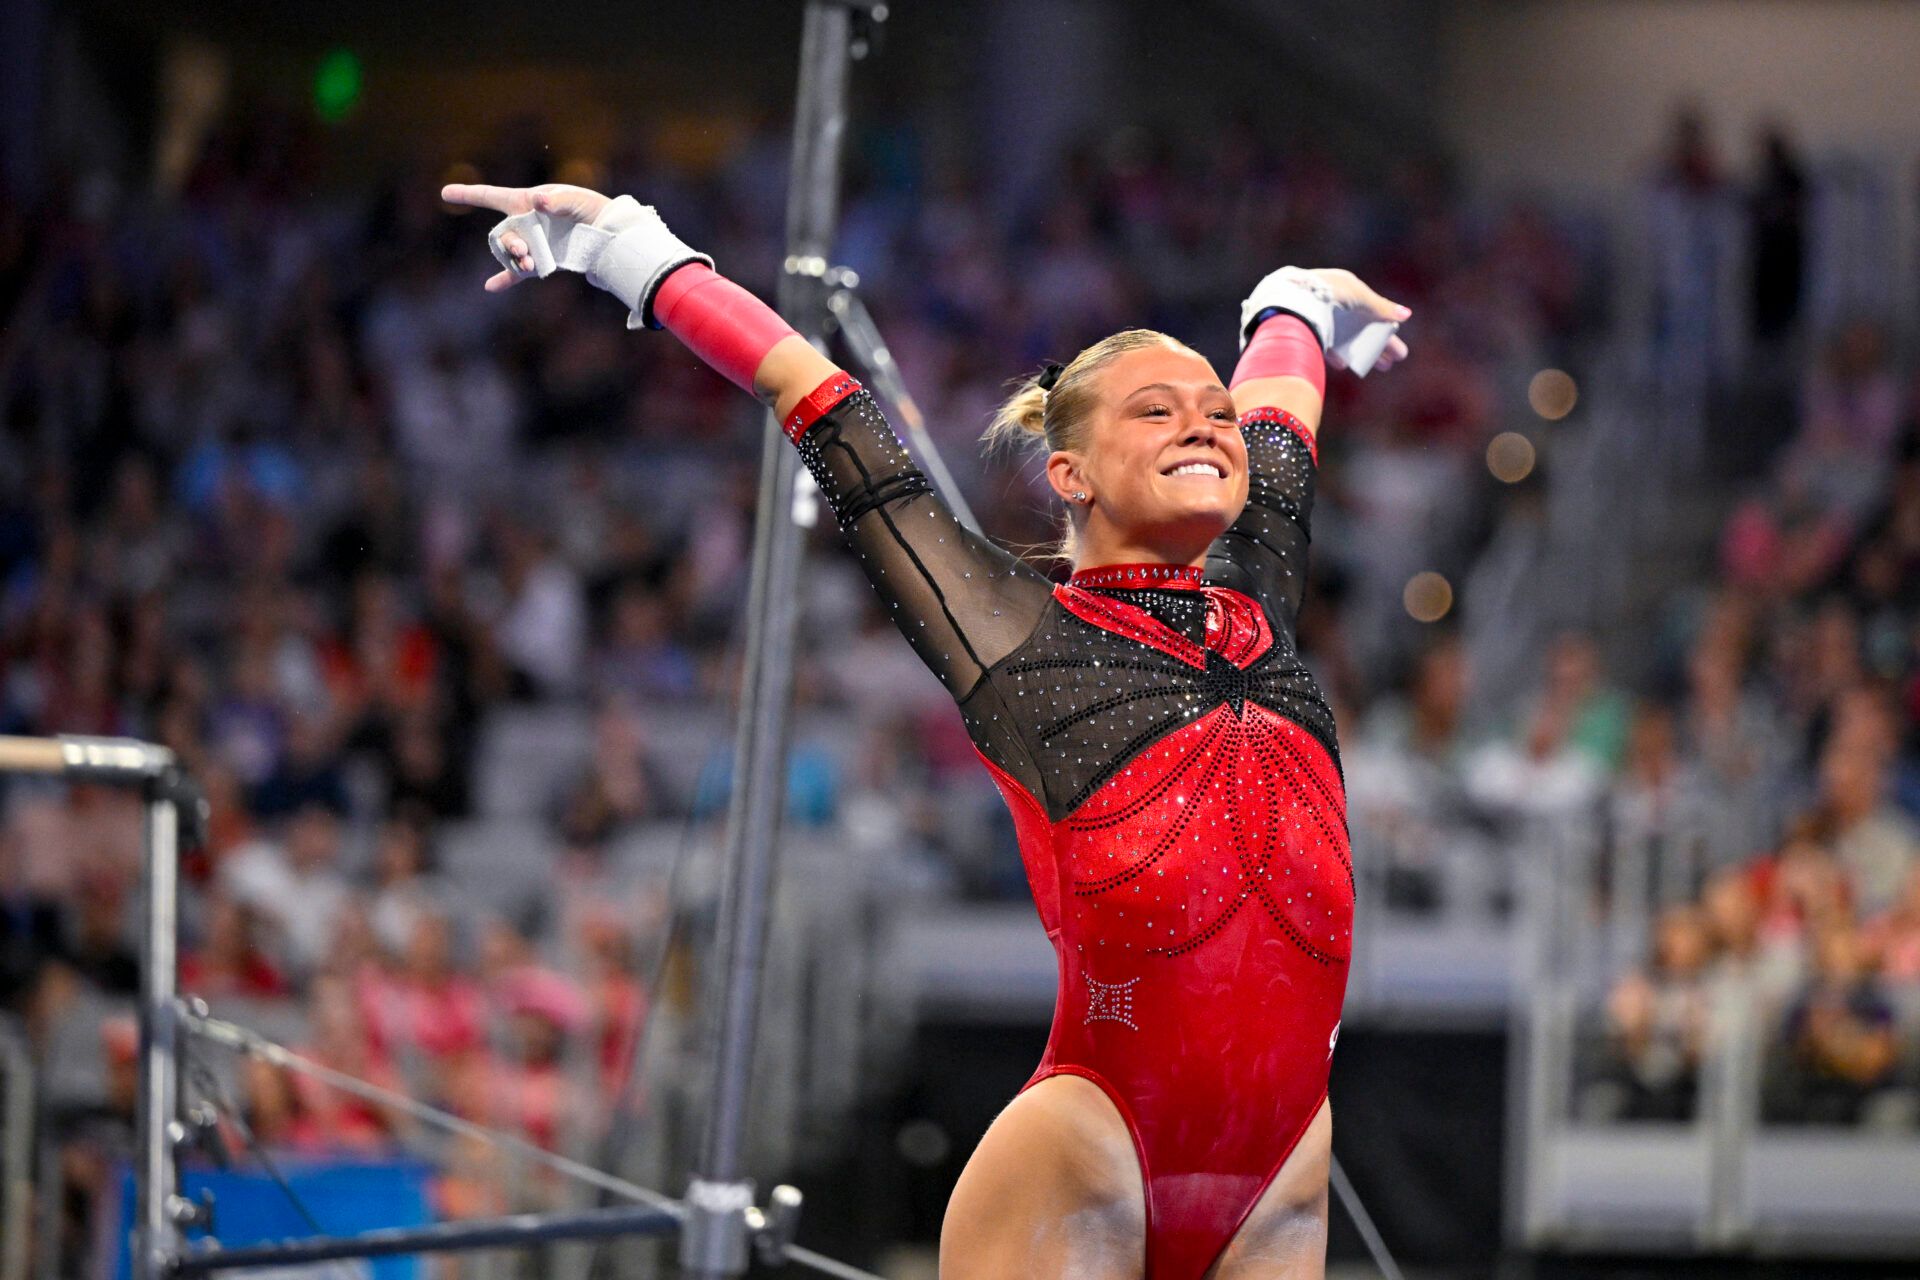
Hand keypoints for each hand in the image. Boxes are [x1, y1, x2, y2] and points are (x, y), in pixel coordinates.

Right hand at [440, 183, 611, 290]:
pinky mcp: (539, 261)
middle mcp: (523, 223)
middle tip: (522, 252)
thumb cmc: (589, 208)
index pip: (492, 196)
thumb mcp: (575, 199)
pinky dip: (504, 279)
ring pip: (510, 253)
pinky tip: (490, 287)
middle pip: (502, 233)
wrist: (607, 234)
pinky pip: (516, 273)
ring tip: (529, 266)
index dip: (469, 194)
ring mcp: (530, 243)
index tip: (446, 193)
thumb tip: (537, 201)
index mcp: (525, 202)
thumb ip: (556, 200)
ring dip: (513, 260)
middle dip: (508, 243)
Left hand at [1305, 268, 1411, 370]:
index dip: (1383, 323)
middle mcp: (1329, 300)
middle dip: (1379, 343)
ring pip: (1345, 338)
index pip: (1368, 307)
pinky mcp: (1303, 332)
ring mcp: (1316, 316)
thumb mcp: (1361, 297)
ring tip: (1380, 366)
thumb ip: (1382, 307)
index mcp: (1343, 286)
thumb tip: (1407, 314)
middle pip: (1360, 325)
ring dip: (1364, 352)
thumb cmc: (1331, 293)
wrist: (1294, 302)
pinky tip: (1345, 365)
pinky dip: (1336, 354)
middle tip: (1394, 359)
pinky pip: (1324, 345)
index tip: (1394, 337)